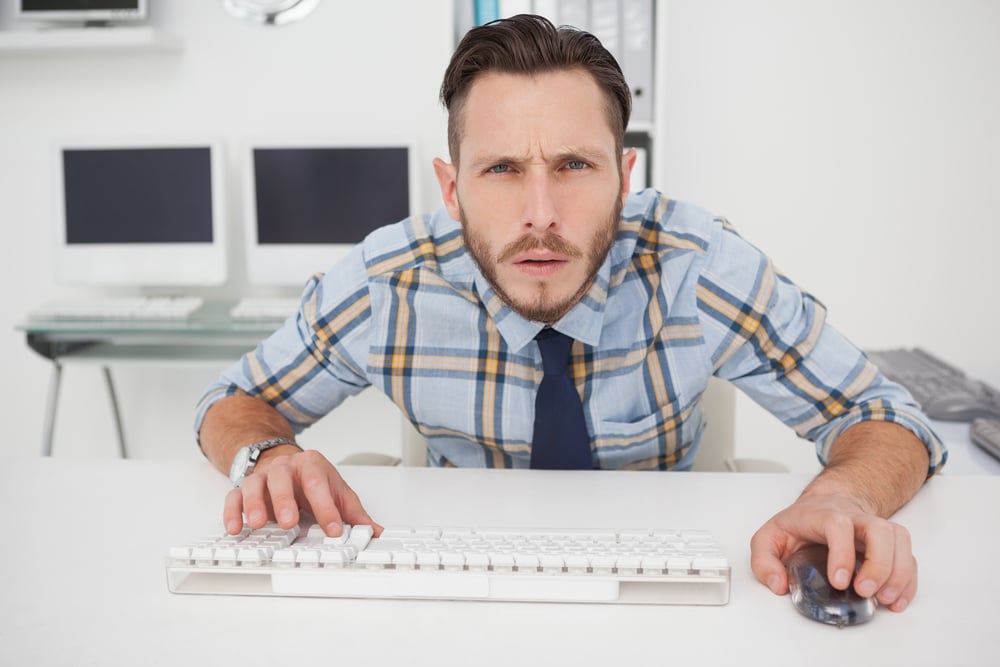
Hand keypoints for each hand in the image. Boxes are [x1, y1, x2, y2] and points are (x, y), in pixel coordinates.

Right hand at [223, 448, 382, 537]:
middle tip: (289, 522)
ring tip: (259, 524)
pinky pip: (234, 496)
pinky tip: (236, 528)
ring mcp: (263, 477)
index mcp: (312, 465)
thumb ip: (353, 513)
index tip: (334, 529)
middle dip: (285, 501)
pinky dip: (233, 511)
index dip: (326, 507)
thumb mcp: (337, 491)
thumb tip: (376, 531)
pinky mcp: (245, 488)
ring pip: (255, 485)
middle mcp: (285, 467)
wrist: (286, 463)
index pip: (319, 483)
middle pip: (283, 478)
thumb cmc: (313, 480)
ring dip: (255, 505)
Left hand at [749, 493, 915, 611]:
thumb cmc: (800, 522)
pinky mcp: (890, 543)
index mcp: (824, 515)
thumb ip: (763, 560)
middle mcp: (855, 518)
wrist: (827, 503)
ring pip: (899, 540)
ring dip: (898, 573)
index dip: (842, 553)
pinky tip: (897, 600)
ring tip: (885, 599)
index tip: (840, 581)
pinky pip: (908, 557)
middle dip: (878, 564)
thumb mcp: (769, 536)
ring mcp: (876, 528)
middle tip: (865, 591)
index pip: (838, 526)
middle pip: (879, 530)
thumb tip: (778, 585)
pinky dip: (908, 580)